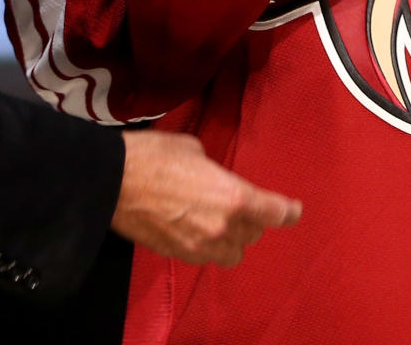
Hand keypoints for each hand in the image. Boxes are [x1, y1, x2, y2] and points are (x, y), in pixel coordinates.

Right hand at [111, 129, 300, 265]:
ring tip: (223, 222)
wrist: (115, 182)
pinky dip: (211, 247)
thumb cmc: (157, 156)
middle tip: (243, 205)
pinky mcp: (179, 255)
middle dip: (253, 220)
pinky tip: (200, 230)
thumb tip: (214, 179)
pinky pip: (207, 258)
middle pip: (254, 234)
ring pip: (233, 253)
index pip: (274, 213)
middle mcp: (222, 227)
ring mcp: (200, 246)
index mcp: (233, 196)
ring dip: (234, 239)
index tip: (294, 211)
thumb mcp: (197, 151)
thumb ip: (216, 172)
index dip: (288, 212)